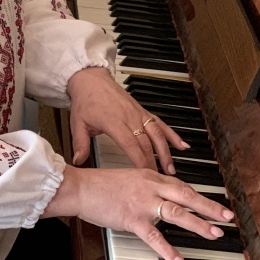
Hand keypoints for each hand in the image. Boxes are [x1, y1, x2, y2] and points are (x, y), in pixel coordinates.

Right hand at [42, 164, 233, 259]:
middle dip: (209, 207)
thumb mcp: (128, 178)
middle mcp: (149, 186)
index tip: (217, 204)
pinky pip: (153, 235)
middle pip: (186, 195)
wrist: (81, 187)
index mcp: (149, 176)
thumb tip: (160, 196)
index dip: (201, 196)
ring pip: (176, 213)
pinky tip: (177, 257)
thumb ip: (146, 186)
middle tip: (228, 217)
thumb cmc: (100, 184)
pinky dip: (167, 247)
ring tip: (214, 234)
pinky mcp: (131, 218)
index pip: (181, 186)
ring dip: (197, 224)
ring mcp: (142, 202)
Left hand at [66, 66, 189, 173]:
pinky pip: (160, 123)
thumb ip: (80, 144)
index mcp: (114, 121)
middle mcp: (129, 117)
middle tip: (161, 180)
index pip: (130, 145)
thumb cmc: (85, 100)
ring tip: (172, 169)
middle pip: (146, 142)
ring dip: (166, 151)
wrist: (91, 78)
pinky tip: (182, 145)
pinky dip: (172, 134)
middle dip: (155, 162)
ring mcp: (138, 113)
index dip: (139, 161)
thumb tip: (78, 162)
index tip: (145, 176)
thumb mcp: (77, 123)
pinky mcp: (142, 110)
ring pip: (157, 133)